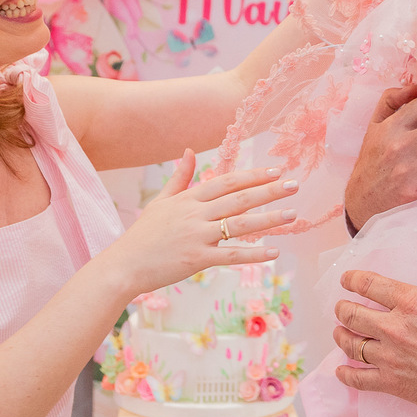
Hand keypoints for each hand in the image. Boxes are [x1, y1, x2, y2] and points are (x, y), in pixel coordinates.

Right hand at [107, 149, 297, 296]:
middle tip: (294, 185)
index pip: (227, 182)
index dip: (253, 175)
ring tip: (292, 214)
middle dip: (269, 190)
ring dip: (269, 219)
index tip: (276, 170)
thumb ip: (179, 178)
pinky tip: (274, 253)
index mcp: (188, 199)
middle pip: (239, 198)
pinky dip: (254, 254)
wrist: (122, 265)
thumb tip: (187, 151)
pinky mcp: (196, 259)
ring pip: (239, 224)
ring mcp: (196, 236)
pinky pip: (231, 255)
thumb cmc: (142, 236)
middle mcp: (195, 214)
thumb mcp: (160, 202)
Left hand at [332, 235, 416, 416]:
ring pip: (350, 345)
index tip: (346, 280)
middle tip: (341, 307)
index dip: (352, 280)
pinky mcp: (392, 383)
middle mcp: (395, 328)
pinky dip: (345, 375)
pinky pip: (358, 379)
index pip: (369, 285)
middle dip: (342, 308)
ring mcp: (391, 357)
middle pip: (352, 314)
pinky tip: (341, 371)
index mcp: (411, 303)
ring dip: (341, 336)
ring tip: (340, 332)